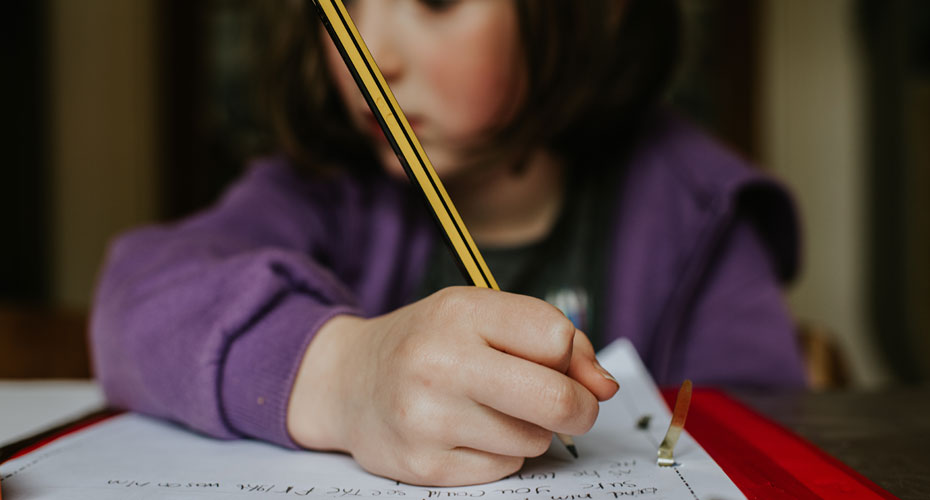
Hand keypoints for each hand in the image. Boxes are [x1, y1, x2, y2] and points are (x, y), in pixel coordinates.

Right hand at [286, 287, 618, 485]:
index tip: (561, 365)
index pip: (557, 337)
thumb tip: (603, 387)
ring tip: (487, 408)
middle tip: (565, 406)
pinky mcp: (426, 467)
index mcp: (460, 312)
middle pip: (557, 400)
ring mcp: (429, 419)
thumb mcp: (481, 315)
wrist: (348, 381)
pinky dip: (499, 454)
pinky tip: (465, 432)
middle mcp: (440, 363)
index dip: (572, 357)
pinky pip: (504, 469)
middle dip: (577, 408)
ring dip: (527, 429)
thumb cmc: (429, 343)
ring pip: (534, 440)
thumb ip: (551, 338)